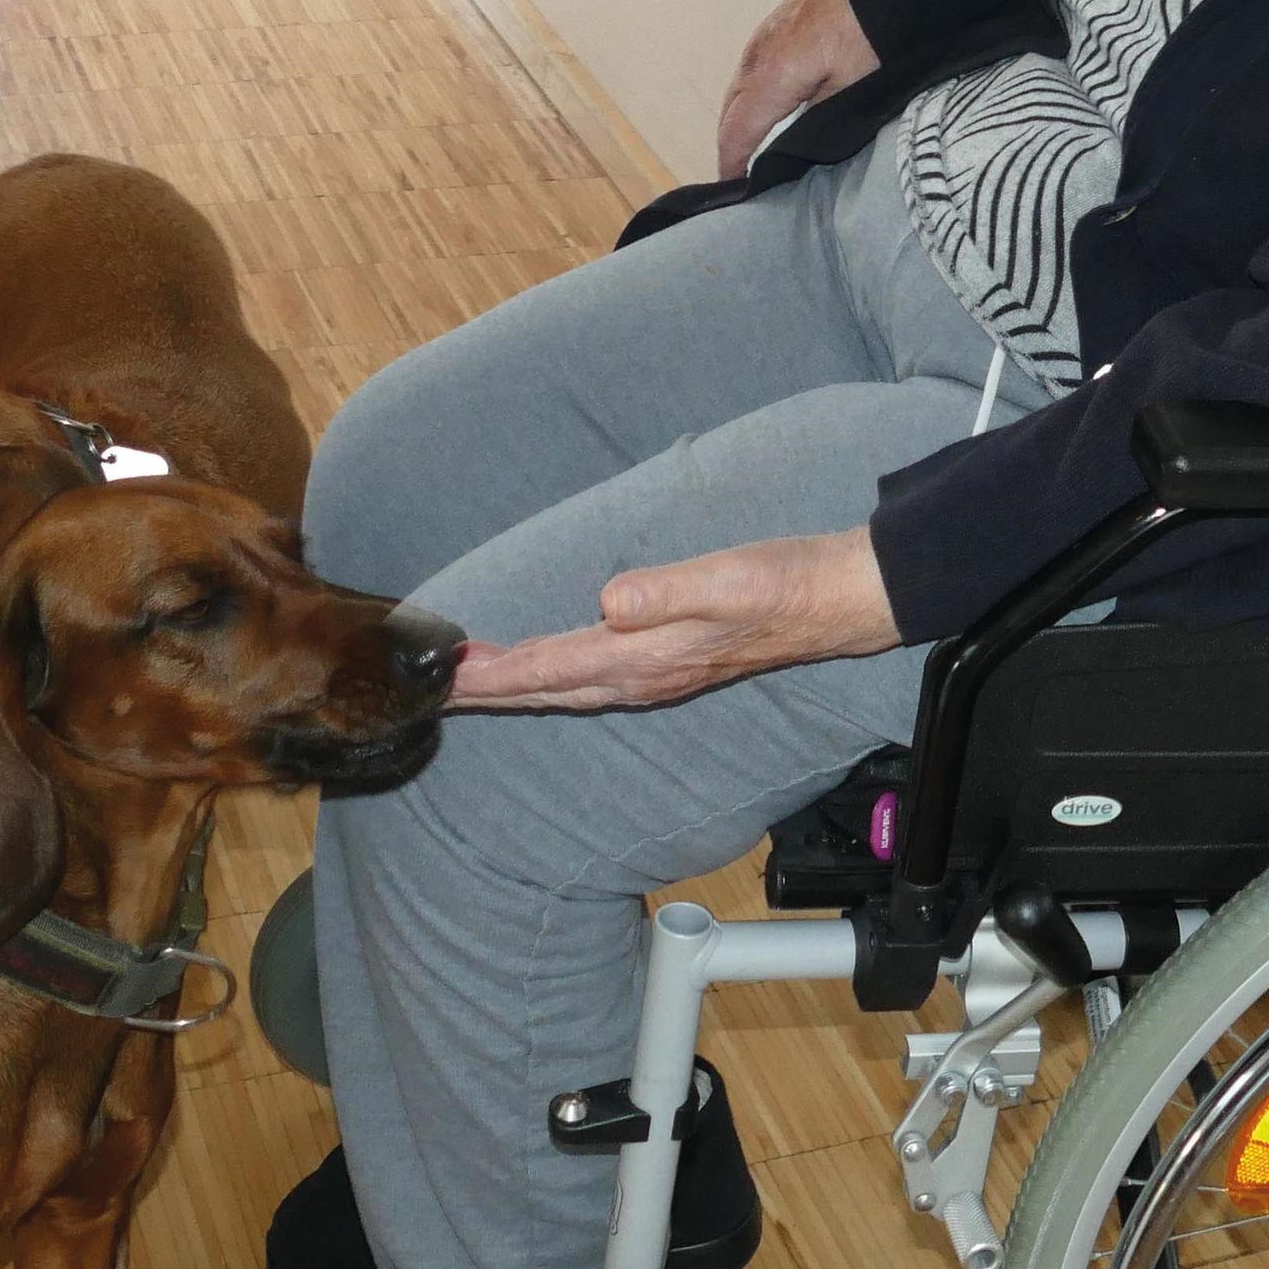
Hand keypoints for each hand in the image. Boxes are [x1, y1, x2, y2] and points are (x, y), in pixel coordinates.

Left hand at [450, 529, 896, 713]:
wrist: (836, 602)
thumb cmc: (783, 585)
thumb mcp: (725, 578)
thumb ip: (665, 592)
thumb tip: (609, 603)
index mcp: (645, 658)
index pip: (550, 668)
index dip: (494, 674)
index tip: (446, 675)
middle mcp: (642, 676)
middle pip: (546, 689)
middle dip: (489, 690)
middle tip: (433, 688)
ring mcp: (655, 676)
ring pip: (565, 688)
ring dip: (516, 686)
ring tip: (471, 682)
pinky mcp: (667, 664)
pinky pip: (588, 679)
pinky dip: (551, 676)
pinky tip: (544, 669)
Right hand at [714, 0, 878, 181]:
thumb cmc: (873, 32)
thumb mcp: (852, 88)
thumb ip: (817, 121)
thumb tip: (792, 148)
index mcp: (770, 77)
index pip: (737, 131)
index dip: (731, 165)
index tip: (732, 192)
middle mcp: (756, 56)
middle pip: (731, 109)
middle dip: (730, 145)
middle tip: (740, 177)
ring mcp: (763, 37)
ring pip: (740, 87)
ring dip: (741, 118)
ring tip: (751, 148)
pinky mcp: (777, 25)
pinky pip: (753, 69)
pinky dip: (752, 94)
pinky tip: (768, 107)